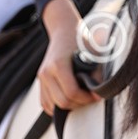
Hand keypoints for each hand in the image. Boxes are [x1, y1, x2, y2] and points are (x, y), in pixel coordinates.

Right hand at [38, 0, 100, 115]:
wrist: (63, 32)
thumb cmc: (80, 41)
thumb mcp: (92, 54)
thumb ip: (96, 74)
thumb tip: (97, 93)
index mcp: (58, 64)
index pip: (71, 92)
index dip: (86, 98)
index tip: (96, 96)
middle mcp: (46, 73)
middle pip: (62, 102)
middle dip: (79, 103)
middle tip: (91, 97)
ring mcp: (41, 78)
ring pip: (53, 105)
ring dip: (70, 106)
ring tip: (81, 97)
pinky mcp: (40, 83)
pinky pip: (46, 103)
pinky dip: (57, 106)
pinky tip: (70, 100)